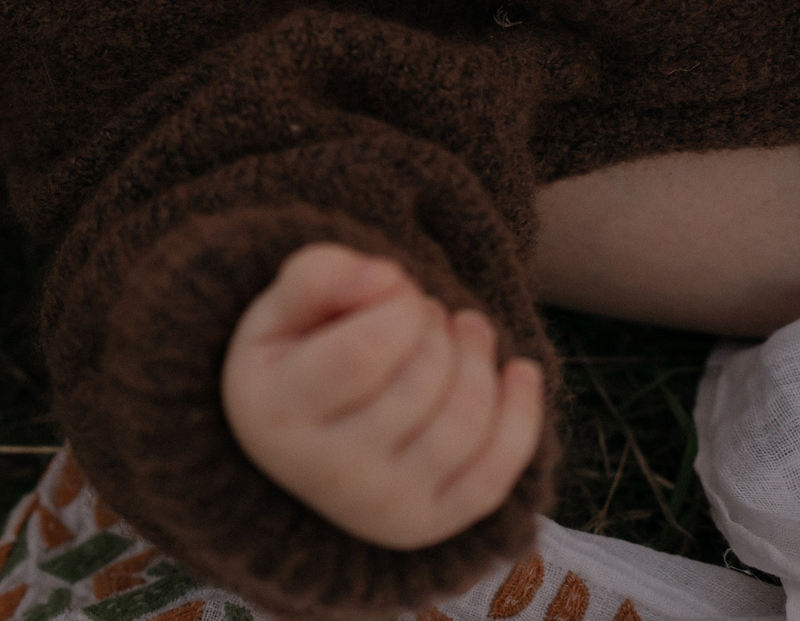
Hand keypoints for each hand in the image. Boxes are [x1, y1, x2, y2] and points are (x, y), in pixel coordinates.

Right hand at [221, 243, 542, 549]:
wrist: (300, 447)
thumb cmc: (294, 362)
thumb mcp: (279, 310)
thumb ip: (318, 276)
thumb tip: (386, 278)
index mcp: (278, 412)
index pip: (364, 352)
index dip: (398, 305)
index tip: (394, 287)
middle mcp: (328, 473)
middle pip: (421, 384)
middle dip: (438, 327)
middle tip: (428, 310)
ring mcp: (383, 507)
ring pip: (464, 423)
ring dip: (479, 358)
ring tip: (466, 329)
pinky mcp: (429, 524)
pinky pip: (495, 473)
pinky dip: (522, 416)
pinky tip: (519, 372)